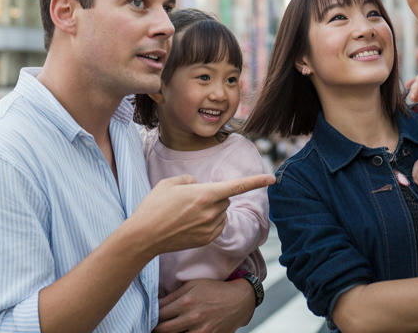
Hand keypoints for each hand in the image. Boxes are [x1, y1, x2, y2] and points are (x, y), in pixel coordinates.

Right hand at [125, 174, 274, 257]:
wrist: (144, 236)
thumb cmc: (154, 207)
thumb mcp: (169, 183)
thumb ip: (189, 179)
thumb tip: (198, 185)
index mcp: (204, 194)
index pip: (237, 186)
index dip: (257, 181)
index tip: (273, 178)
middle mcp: (211, 212)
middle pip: (225, 198)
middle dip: (215, 195)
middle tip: (191, 200)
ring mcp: (210, 228)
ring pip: (221, 213)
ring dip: (212, 210)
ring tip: (186, 213)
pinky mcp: (207, 239)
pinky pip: (217, 225)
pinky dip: (209, 222)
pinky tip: (190, 224)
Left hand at [154, 278, 255, 332]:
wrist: (239, 301)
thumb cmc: (215, 290)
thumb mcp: (193, 285)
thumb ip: (173, 295)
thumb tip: (155, 304)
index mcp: (187, 302)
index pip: (159, 314)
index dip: (151, 316)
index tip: (149, 317)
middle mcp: (193, 318)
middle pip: (163, 330)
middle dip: (155, 329)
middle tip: (152, 327)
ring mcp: (202, 331)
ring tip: (166, 330)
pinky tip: (182, 331)